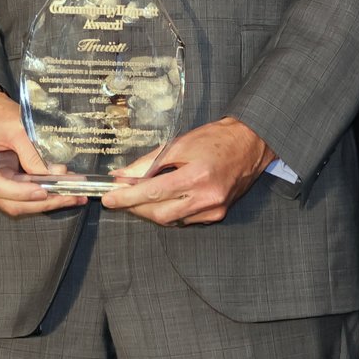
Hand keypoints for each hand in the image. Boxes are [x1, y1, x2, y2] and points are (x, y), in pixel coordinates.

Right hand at [0, 74, 82, 217]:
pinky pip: (19, 195)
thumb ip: (32, 153)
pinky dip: (39, 194)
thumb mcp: (16, 127)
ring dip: (44, 202)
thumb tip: (53, 174)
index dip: (21, 193)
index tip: (45, 191)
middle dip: (42, 203)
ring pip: (16, 203)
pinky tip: (59, 192)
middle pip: (9, 202)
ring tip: (71, 196)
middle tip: (70, 197)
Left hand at [98, 117, 269, 226]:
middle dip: (136, 207)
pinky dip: (170, 211)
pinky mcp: (217, 215)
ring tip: (141, 196)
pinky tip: (166, 199)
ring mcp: (213, 209)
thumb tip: (123, 176)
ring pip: (171, 220)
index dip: (127, 198)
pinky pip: (185, 220)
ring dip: (151, 210)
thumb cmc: (215, 139)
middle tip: (121, 197)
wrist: (249, 144)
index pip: (153, 193)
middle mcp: (206, 197)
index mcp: (196, 175)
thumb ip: (148, 163)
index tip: (109, 198)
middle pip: (159, 213)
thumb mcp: (179, 144)